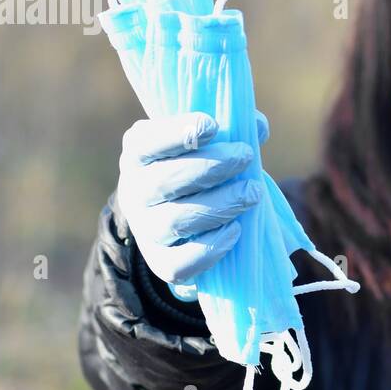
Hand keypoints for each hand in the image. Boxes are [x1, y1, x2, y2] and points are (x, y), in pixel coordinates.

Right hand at [118, 110, 269, 292]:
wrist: (180, 216)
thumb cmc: (198, 167)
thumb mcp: (205, 142)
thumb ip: (231, 129)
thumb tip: (256, 127)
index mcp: (138, 153)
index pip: (146, 142)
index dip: (176, 133)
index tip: (212, 126)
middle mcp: (134, 191)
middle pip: (165, 181)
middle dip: (211, 167)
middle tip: (246, 156)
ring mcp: (145, 229)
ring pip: (176, 221)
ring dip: (220, 205)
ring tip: (253, 192)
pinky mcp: (161, 262)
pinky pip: (179, 263)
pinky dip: (210, 248)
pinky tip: (236, 230)